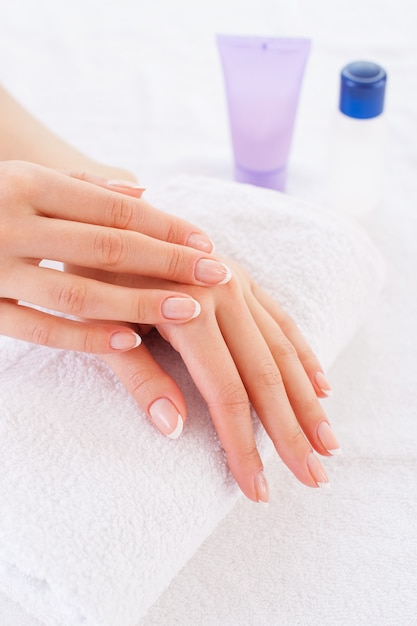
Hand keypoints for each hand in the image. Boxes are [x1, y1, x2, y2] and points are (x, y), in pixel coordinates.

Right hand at [0, 161, 231, 352]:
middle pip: (108, 247)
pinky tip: (129, 341)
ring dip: (139, 304)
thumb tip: (142, 192)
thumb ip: (81, 185)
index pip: (115, 209)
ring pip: (78, 292)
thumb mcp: (26, 179)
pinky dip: (84, 336)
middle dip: (168, 262)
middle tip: (217, 274)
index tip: (207, 243)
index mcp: (27, 184)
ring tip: (189, 310)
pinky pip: (38, 328)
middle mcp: (11, 221)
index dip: (166, 226)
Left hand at [99, 260, 339, 501]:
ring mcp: (239, 282)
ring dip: (308, 401)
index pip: (225, 391)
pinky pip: (282, 320)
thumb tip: (174, 429)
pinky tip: (322, 385)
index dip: (243, 444)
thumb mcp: (97, 323)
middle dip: (291, 432)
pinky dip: (303, 355)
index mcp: (187, 308)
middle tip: (316, 478)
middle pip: (266, 375)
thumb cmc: (90, 273)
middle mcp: (224, 293)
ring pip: (283, 350)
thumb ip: (137, 374)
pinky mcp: (243, 278)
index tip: (258, 489)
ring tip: (329, 443)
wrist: (100, 211)